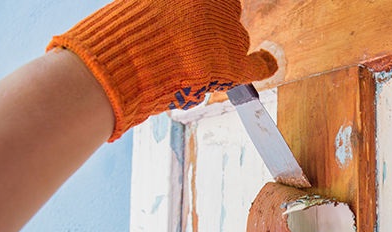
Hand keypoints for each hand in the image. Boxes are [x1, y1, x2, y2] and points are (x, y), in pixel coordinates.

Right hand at [48, 0, 277, 140]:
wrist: (123, 63)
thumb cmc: (123, 33)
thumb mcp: (147, 3)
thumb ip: (170, 6)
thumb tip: (180, 15)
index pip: (212, 4)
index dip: (200, 14)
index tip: (187, 24)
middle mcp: (221, 7)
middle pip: (222, 18)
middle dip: (206, 31)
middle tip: (180, 45)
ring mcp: (230, 34)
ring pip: (232, 40)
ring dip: (217, 50)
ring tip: (185, 63)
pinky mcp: (233, 65)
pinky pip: (258, 64)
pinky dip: (263, 63)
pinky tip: (268, 60)